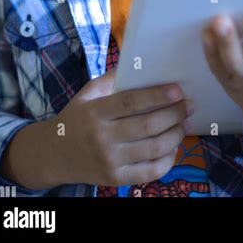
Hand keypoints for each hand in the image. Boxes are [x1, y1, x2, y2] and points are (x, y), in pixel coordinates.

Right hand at [52, 70, 193, 186]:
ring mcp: (109, 161)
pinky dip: (167, 160)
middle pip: (147, 125)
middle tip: (189, 105)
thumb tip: (142, 65)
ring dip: (176, 135)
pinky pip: (149, 172)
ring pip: (153, 149)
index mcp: (95, 112)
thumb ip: (112, 79)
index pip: (131, 102)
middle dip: (174, 114)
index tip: (177, 90)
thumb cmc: (77, 118)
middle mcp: (102, 137)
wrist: (53, 154)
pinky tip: (174, 148)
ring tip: (185, 123)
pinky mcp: (115, 179)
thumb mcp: (87, 93)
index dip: (157, 96)